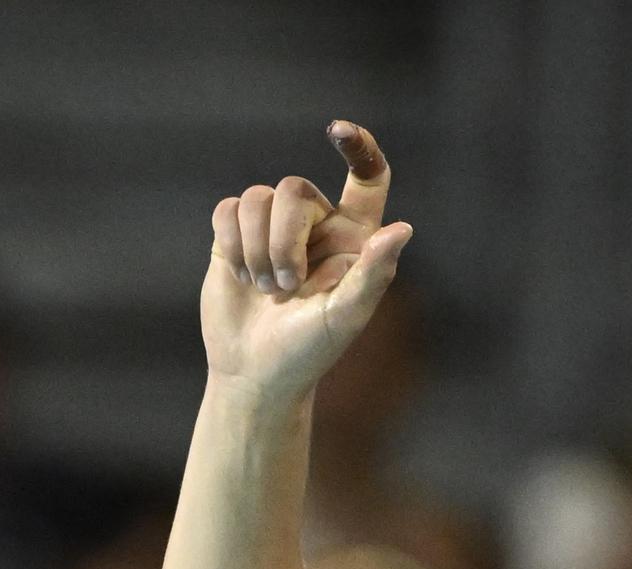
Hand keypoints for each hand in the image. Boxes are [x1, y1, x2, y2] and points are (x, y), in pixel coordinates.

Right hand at [200, 121, 415, 400]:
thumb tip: (402, 228)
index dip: (359, 146)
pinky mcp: (235, 236)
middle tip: (284, 288)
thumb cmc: (308, 352)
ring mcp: (273, 228)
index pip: (368, 176)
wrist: (255, 375)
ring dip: (256, 249)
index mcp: (353, 236)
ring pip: (258, 198)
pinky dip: (232, 244)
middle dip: (284, 239)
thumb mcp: (345, 317)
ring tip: (263, 290)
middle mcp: (316, 223)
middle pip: (295, 189)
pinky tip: (239, 276)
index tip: (337, 130)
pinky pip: (229, 210)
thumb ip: (373, 273)